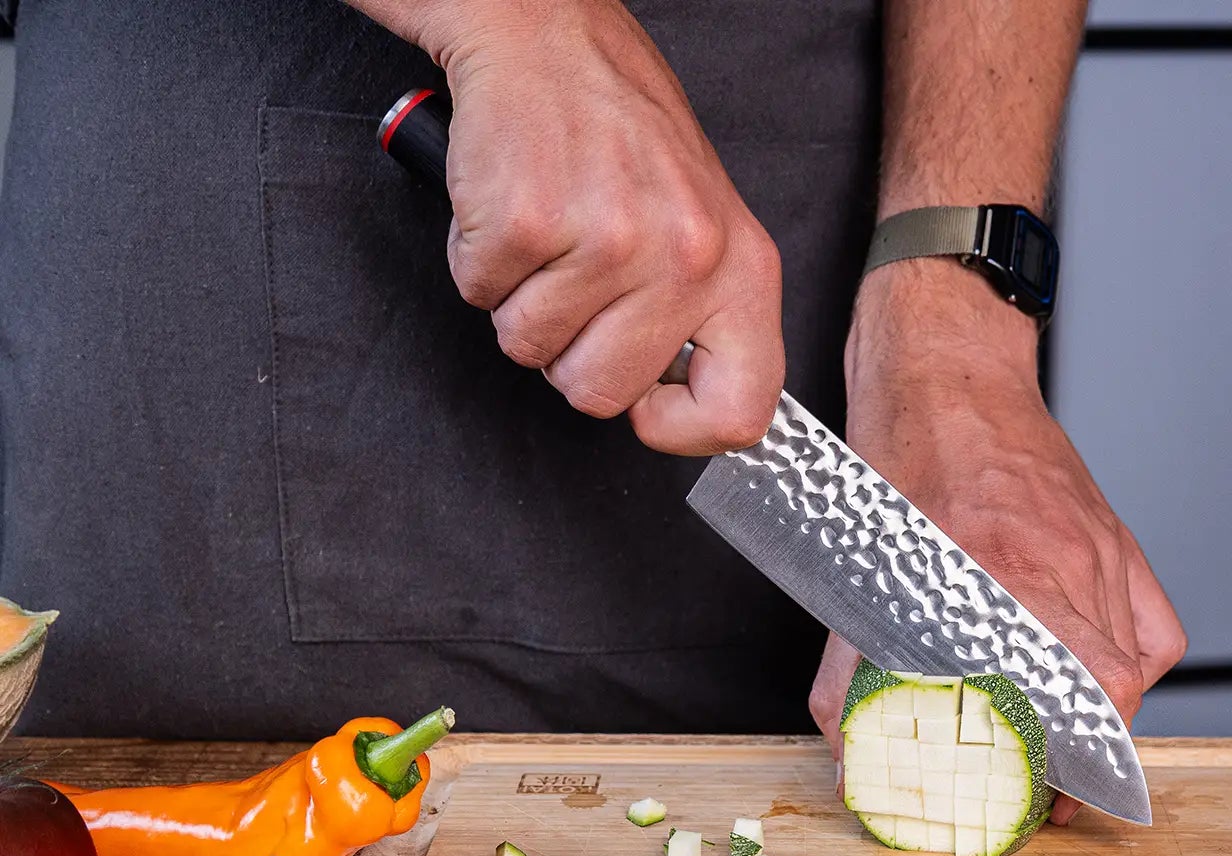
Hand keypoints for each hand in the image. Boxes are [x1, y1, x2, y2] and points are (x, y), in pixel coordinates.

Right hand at [406, 0, 782, 452]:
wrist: (550, 37)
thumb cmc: (624, 134)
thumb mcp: (705, 226)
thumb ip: (703, 318)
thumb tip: (682, 407)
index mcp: (742, 270)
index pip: (743, 411)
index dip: (683, 431)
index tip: (648, 407)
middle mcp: (686, 259)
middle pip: (601, 394)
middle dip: (569, 353)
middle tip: (576, 286)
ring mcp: (608, 241)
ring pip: (530, 349)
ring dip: (520, 301)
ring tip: (548, 234)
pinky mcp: (529, 221)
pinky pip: (480, 296)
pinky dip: (480, 261)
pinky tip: (513, 209)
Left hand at [808, 262, 1186, 823]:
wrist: (947, 372)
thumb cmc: (903, 462)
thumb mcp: (860, 571)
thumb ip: (852, 672)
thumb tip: (852, 755)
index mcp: (1010, 573)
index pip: (1090, 692)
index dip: (1081, 761)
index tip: (1051, 796)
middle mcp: (1070, 564)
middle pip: (1117, 690)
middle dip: (1089, 753)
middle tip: (1049, 785)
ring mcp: (1103, 550)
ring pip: (1137, 663)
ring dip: (1106, 712)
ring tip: (1065, 741)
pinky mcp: (1116, 539)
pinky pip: (1155, 626)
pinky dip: (1134, 662)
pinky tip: (1095, 675)